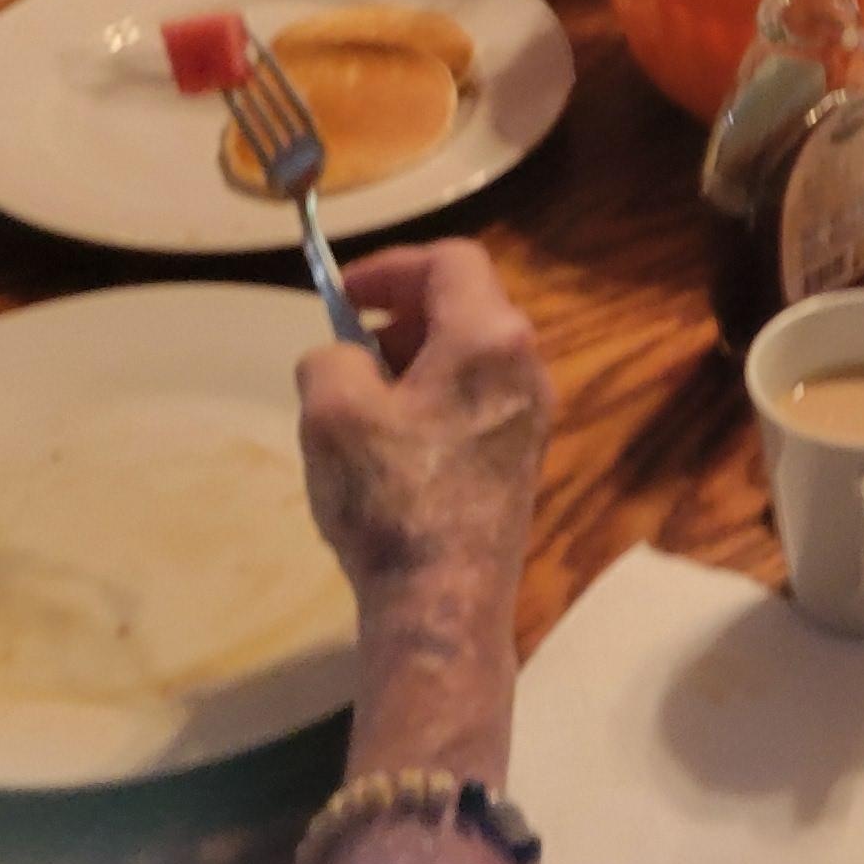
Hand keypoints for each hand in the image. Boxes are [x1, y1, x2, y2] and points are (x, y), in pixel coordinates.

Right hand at [298, 241, 548, 604]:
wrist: (444, 601)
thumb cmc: (391, 498)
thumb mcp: (331, 410)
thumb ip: (330, 357)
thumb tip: (343, 359)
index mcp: (490, 337)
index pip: (450, 261)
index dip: (391, 267)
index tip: (342, 294)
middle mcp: (527, 367)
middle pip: (467, 306)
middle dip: (402, 314)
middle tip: (350, 346)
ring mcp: (532, 417)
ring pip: (472, 357)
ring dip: (415, 360)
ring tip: (361, 398)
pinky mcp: (523, 460)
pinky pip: (479, 400)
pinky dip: (435, 398)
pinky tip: (391, 443)